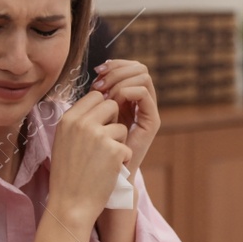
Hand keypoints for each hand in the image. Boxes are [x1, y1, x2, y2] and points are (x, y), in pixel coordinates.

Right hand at [48, 91, 130, 228]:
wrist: (70, 204)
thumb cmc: (68, 175)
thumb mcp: (64, 140)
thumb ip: (79, 121)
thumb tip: (100, 100)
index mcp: (67, 119)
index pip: (94, 96)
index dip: (102, 109)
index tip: (100, 125)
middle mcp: (81, 123)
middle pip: (111, 104)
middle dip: (113, 121)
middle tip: (104, 143)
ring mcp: (98, 135)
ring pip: (121, 127)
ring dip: (118, 142)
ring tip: (103, 160)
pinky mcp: (113, 150)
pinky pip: (126, 147)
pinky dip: (121, 160)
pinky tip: (108, 171)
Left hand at [91, 59, 159, 178]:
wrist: (101, 176)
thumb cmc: (90, 149)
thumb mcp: (91, 116)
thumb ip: (96, 97)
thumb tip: (96, 77)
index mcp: (128, 98)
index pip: (129, 67)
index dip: (114, 65)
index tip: (96, 73)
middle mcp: (141, 102)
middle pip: (139, 67)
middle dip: (117, 70)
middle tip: (99, 82)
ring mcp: (148, 111)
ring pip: (143, 76)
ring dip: (121, 80)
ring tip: (106, 93)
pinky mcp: (151, 121)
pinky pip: (144, 93)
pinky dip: (128, 90)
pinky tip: (114, 101)